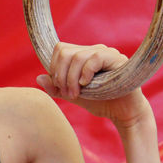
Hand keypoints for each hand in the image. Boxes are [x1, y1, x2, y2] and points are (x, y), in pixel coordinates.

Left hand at [36, 42, 150, 126]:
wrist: (123, 113)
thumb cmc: (100, 102)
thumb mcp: (72, 95)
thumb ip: (56, 88)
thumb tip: (39, 78)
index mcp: (82, 55)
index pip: (59, 49)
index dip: (54, 68)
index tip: (58, 87)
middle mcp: (93, 50)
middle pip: (64, 52)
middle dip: (60, 75)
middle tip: (66, 93)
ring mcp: (106, 53)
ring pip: (77, 56)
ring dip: (70, 79)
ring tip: (74, 94)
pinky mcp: (117, 59)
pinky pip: (95, 58)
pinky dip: (85, 73)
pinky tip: (86, 85)